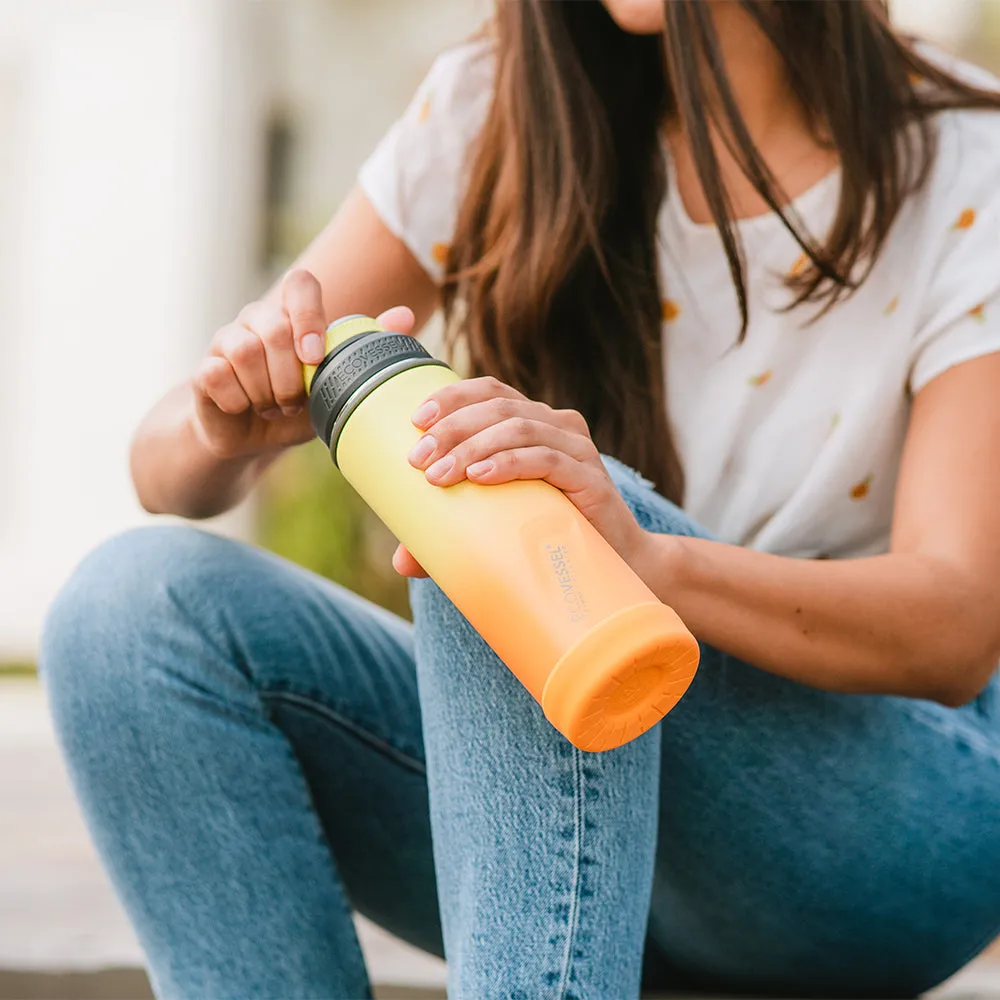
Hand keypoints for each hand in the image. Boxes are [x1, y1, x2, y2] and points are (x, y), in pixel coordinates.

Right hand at [191, 268, 413, 459]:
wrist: (254, 440)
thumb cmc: (299, 406)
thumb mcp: (337, 382)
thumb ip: (367, 348)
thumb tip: (404, 315)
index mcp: (293, 316)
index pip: (301, 284)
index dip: (308, 316)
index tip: (316, 356)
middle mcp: (257, 319)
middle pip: (273, 326)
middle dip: (289, 374)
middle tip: (295, 400)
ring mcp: (226, 340)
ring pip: (243, 350)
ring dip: (265, 391)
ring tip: (272, 407)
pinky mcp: (204, 368)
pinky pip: (217, 375)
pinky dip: (238, 401)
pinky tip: (245, 408)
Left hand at [391, 376, 647, 577]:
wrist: (616, 568)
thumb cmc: (551, 538)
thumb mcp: (496, 527)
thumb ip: (450, 536)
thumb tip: (400, 562)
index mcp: (533, 422)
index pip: (490, 390)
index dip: (452, 396)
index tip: (415, 421)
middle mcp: (557, 425)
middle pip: (497, 406)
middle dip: (451, 428)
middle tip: (417, 459)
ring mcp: (577, 448)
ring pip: (518, 427)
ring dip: (471, 447)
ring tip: (439, 475)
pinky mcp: (590, 477)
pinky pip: (545, 459)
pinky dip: (508, 463)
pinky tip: (480, 476)